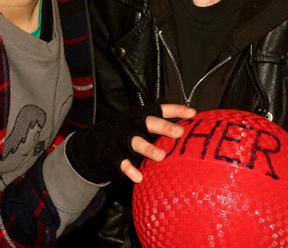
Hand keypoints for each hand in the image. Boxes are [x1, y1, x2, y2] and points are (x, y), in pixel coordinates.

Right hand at [66, 103, 193, 183]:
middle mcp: (133, 125)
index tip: (192, 113)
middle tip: (180, 132)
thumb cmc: (129, 132)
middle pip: (150, 123)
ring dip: (149, 149)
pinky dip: (130, 169)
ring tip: (161, 156)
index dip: (176, 110)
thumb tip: (190, 129)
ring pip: (137, 143)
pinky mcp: (113, 155)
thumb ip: (161, 126)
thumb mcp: (142, 124)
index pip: (161, 109)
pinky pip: (122, 162)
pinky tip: (138, 177)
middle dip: (165, 127)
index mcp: (142, 115)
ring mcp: (123, 139)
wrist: (94, 143)